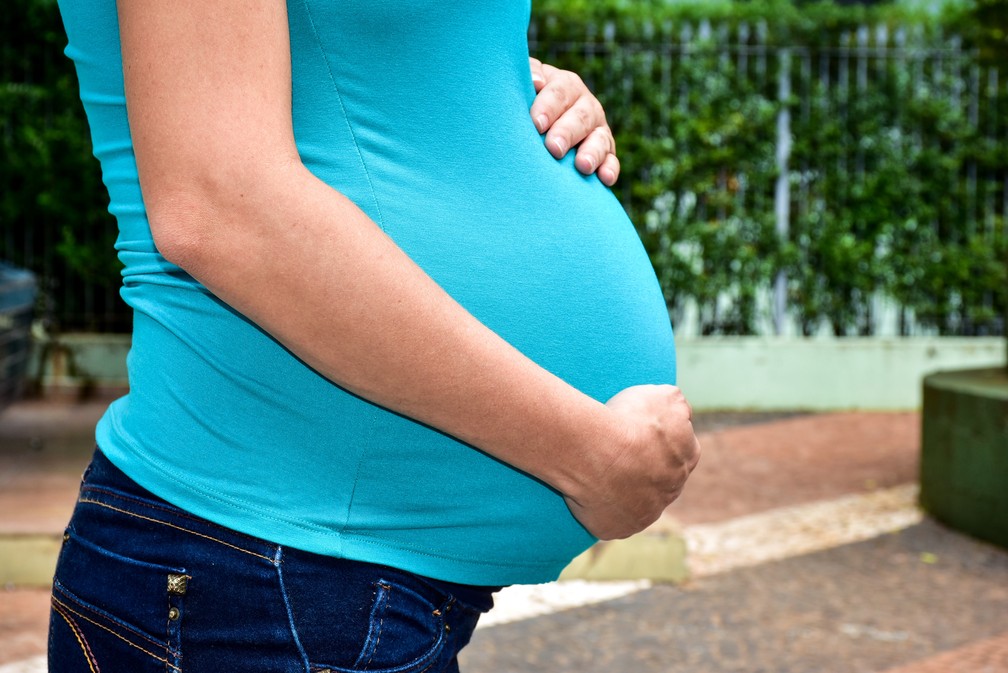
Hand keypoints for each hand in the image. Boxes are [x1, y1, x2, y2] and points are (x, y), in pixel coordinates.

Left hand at [529, 57, 620, 185]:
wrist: (539, 121)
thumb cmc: (527, 101)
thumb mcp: (525, 83)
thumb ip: (529, 74)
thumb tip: (536, 81)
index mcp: (566, 86)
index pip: (559, 92)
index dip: (548, 107)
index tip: (536, 124)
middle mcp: (586, 106)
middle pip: (580, 117)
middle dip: (567, 133)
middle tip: (554, 148)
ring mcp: (598, 130)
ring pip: (599, 139)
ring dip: (592, 152)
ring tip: (582, 166)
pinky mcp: (606, 152)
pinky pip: (611, 160)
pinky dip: (610, 169)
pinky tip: (605, 179)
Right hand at [564, 385, 700, 539]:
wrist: (596, 452)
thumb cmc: (627, 420)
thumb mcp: (663, 396)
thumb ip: (677, 405)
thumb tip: (681, 413)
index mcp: (686, 458)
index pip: (681, 451)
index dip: (659, 443)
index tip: (640, 436)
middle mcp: (671, 491)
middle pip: (659, 481)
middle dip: (642, 471)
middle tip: (616, 455)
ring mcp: (645, 514)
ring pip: (636, 503)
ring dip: (623, 493)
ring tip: (597, 474)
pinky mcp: (618, 528)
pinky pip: (611, 520)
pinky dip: (602, 509)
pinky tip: (589, 492)